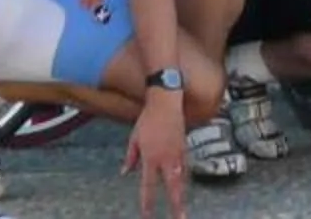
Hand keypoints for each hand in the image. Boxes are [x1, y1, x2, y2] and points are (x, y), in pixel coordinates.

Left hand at [124, 83, 188, 218]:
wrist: (166, 102)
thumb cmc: (147, 120)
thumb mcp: (134, 138)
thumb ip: (130, 158)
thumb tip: (124, 172)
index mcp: (151, 158)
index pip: (149, 186)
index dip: (148, 203)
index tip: (148, 215)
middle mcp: (166, 159)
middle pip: (173, 188)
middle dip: (176, 206)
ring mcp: (178, 154)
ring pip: (182, 180)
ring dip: (182, 196)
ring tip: (182, 210)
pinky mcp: (185, 148)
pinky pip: (185, 169)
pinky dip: (184, 180)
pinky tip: (183, 188)